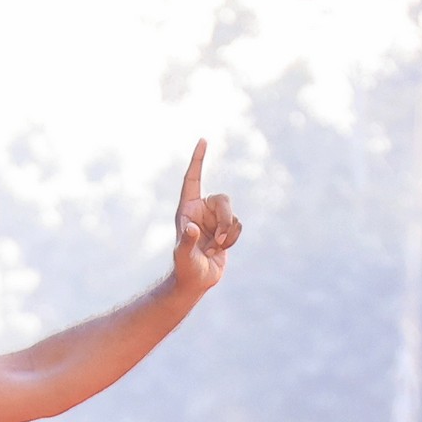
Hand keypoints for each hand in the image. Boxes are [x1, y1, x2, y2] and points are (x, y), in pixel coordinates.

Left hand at [169, 140, 242, 296]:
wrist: (196, 281)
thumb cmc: (185, 267)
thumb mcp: (183, 255)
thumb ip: (188, 241)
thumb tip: (191, 229)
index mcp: (187, 208)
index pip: (192, 178)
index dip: (198, 159)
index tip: (203, 140)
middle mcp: (201, 210)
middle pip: (223, 200)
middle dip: (226, 219)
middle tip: (218, 239)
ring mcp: (214, 219)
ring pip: (233, 214)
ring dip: (228, 233)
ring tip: (215, 247)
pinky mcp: (225, 229)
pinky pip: (238, 226)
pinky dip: (232, 238)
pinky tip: (221, 249)